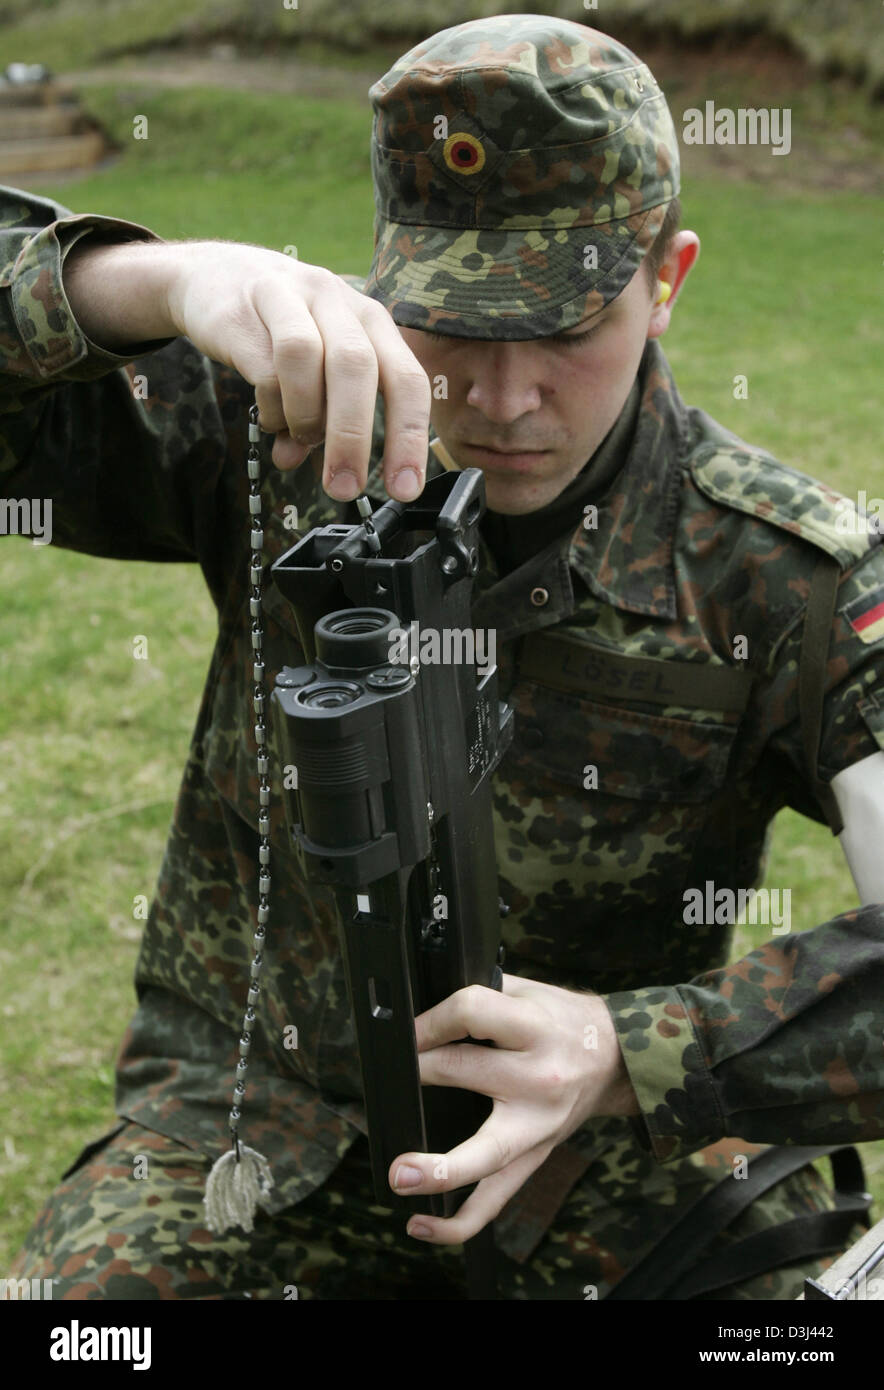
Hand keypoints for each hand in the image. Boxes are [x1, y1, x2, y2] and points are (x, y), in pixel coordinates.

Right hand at [164, 243, 431, 499]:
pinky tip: (271, 421)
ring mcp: (290, 298)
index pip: (407, 378)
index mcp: (371, 320)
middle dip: (353, 437)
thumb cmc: (282, 329)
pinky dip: (273, 409)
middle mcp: (337, 301)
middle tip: (343, 488)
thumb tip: (316, 469)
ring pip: (309, 360)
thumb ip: (325, 416)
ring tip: (299, 441)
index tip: (404, 488)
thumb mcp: (321, 367)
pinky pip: (264, 369)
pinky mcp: (244, 311)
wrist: (211, 276)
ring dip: (307, 418)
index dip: (410, 437)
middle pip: (358, 368)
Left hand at [388, 973, 638, 1244]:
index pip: (470, 1012)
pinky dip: (456, 1222)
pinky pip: (494, 1201)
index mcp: (534, 1027)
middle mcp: (537, 1077)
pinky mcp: (533, 1159)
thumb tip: (417, 1010)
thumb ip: (481, 997)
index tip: (407, 1031)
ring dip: (440, 1169)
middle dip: (419, 1071)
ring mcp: (536, 1126)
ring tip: (401, 1176)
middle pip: (464, 1072)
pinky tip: (419, 1223)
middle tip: (389, 1077)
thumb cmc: (562, 1020)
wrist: (615, 1059)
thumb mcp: (528, 991)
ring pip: (486, 1155)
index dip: (430, 1019)